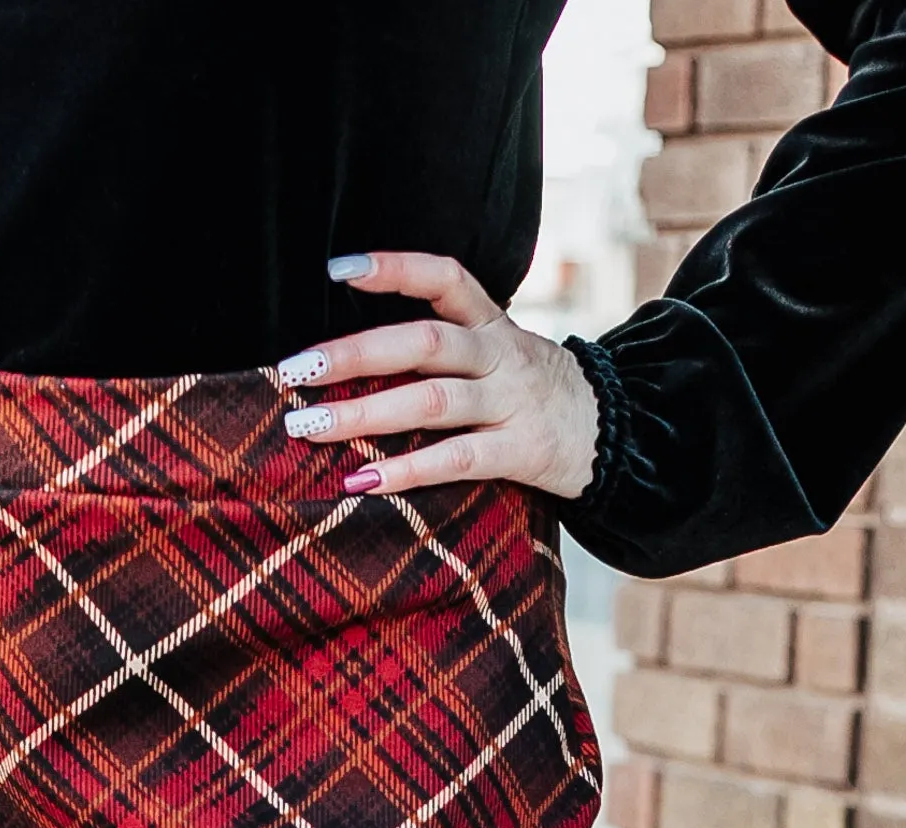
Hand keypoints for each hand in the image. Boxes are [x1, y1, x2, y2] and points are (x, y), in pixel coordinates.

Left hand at [276, 251, 598, 502]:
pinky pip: (456, 459)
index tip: (337, 269)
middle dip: (353, 355)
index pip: (443, 277)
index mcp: (491, 321)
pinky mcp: (519, 451)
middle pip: (422, 342)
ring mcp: (510, 402)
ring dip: (362, 414)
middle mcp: (499, 354)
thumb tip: (351, 354)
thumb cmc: (530, 392)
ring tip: (307, 425)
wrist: (610, 434)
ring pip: (430, 401)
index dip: (394, 269)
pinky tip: (360, 480)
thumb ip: (442, 345)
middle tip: (295, 370)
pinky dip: (406, 470)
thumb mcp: (497, 350)